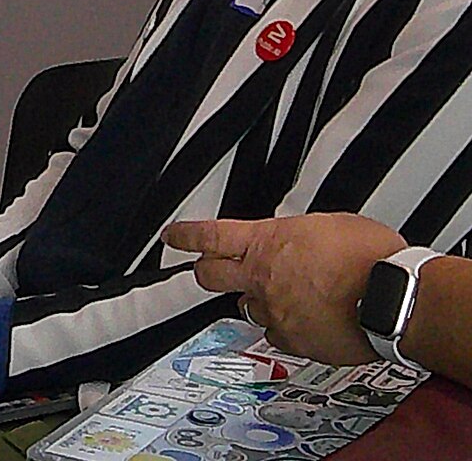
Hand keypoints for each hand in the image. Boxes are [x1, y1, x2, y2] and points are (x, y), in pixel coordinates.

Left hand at [164, 213, 404, 363]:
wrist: (393, 298)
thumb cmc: (370, 258)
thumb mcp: (329, 225)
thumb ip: (301, 234)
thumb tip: (300, 240)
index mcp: (267, 242)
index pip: (208, 236)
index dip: (184, 236)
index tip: (172, 237)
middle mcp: (262, 278)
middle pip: (209, 276)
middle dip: (204, 271)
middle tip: (208, 269)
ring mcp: (275, 311)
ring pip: (246, 307)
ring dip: (256, 301)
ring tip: (284, 296)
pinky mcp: (294, 340)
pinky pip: (277, 334)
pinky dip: (286, 327)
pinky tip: (306, 320)